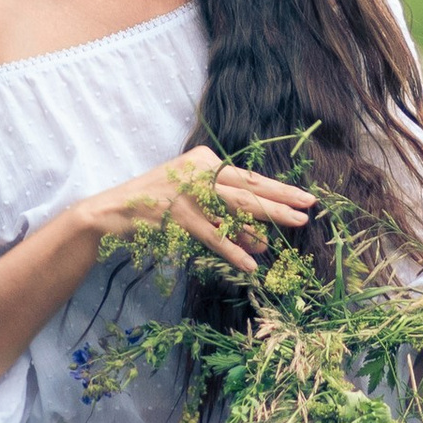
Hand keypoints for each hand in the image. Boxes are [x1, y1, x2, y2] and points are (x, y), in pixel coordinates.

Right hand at [80, 146, 313, 275]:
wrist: (114, 210)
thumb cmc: (156, 204)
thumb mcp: (193, 199)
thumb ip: (225, 216)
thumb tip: (262, 238)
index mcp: (204, 159)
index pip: (247, 177)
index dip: (278, 189)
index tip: (304, 198)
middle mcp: (198, 171)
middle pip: (247, 188)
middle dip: (280, 201)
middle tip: (308, 209)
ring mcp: (188, 193)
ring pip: (234, 209)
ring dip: (263, 222)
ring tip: (289, 231)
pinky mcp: (177, 216)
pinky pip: (212, 235)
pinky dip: (233, 249)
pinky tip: (251, 262)